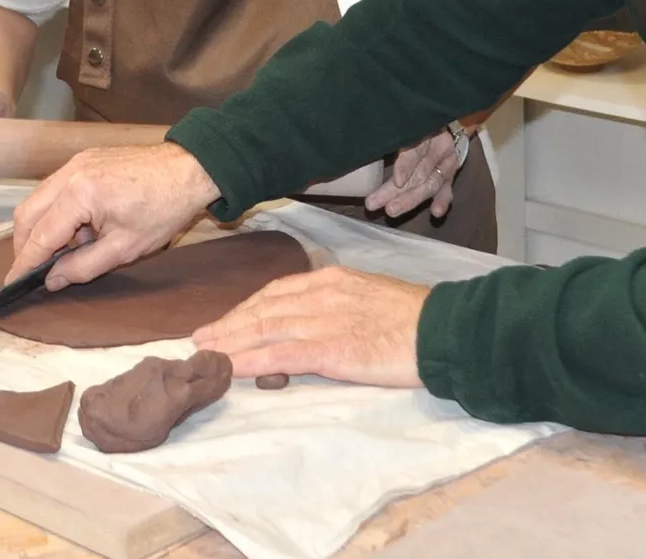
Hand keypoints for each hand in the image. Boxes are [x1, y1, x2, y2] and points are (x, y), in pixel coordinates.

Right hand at [6, 143, 218, 288]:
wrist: (190, 170)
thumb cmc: (164, 209)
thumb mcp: (124, 249)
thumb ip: (82, 267)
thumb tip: (51, 280)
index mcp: (79, 194)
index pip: (40, 235)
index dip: (25, 263)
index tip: (12, 284)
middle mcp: (70, 173)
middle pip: (28, 213)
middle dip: (26, 245)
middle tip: (33, 272)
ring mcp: (75, 162)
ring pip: (38, 199)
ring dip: (42, 228)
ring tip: (65, 252)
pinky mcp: (84, 159)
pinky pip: (55, 188)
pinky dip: (57, 212)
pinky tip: (78, 231)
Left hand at [192, 266, 427, 386]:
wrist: (445, 330)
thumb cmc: (415, 318)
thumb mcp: (371, 295)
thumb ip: (340, 303)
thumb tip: (316, 318)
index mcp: (333, 279)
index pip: (277, 291)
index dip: (246, 307)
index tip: (225, 319)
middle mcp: (322, 295)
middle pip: (263, 308)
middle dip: (229, 323)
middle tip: (200, 337)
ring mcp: (325, 321)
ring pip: (265, 329)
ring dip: (231, 342)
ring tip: (206, 352)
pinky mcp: (332, 349)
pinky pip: (282, 356)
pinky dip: (252, 361)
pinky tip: (232, 367)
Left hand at [364, 127, 463, 217]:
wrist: (436, 119)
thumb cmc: (409, 121)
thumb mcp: (400, 123)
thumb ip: (387, 133)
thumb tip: (364, 145)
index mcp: (426, 128)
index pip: (417, 148)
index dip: (407, 165)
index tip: (398, 181)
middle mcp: (439, 145)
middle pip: (419, 171)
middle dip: (397, 190)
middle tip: (376, 203)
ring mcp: (447, 161)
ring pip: (430, 183)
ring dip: (410, 199)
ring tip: (391, 211)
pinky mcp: (450, 174)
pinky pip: (446, 189)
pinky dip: (442, 200)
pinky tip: (436, 212)